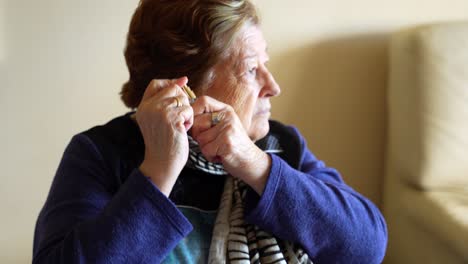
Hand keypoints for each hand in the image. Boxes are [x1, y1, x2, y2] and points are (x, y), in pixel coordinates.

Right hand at [135, 77, 192, 195]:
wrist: (162, 163)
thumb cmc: (164, 144)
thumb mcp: (159, 120)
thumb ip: (166, 100)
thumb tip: (183, 79)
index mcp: (142, 107)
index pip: (156, 83)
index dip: (170, 82)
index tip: (182, 84)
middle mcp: (148, 107)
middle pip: (173, 89)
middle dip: (182, 101)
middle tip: (179, 118)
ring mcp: (159, 111)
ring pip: (183, 99)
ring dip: (187, 112)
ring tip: (180, 126)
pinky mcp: (170, 118)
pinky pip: (188, 110)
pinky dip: (189, 120)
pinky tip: (183, 131)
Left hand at [191, 96, 270, 194]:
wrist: (251, 161)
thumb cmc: (232, 145)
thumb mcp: (223, 126)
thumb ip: (208, 119)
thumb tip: (186, 117)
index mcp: (225, 110)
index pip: (202, 101)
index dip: (194, 112)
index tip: (196, 125)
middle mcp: (228, 116)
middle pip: (197, 122)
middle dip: (198, 136)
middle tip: (211, 142)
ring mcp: (228, 128)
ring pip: (200, 138)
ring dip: (205, 148)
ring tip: (218, 149)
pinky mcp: (227, 142)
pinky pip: (206, 149)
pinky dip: (210, 156)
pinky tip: (220, 156)